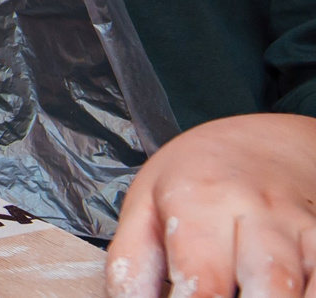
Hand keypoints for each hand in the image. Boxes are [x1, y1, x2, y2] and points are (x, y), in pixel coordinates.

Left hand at [105, 113, 315, 297]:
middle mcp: (258, 213)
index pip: (203, 285)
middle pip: (268, 289)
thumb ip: (131, 265)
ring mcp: (303, 228)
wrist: (268, 144)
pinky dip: (315, 295)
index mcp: (200, 201)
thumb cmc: (196, 179)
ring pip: (307, 290)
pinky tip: (295, 296)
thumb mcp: (145, 207)